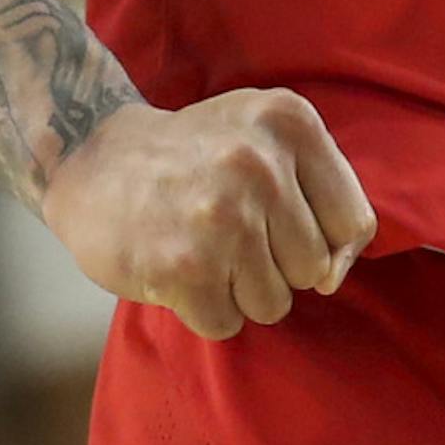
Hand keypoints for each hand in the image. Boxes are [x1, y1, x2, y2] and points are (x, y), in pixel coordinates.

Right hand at [43, 90, 375, 339]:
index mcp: (291, 122)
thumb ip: (321, 194)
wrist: (91, 158)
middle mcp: (261, 165)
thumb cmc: (194, 157)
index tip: (283, 230)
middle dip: (273, 265)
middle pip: (313, 270)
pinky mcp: (184, 267)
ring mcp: (222, 218)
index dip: (325, 243)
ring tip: (202, 248)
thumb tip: (335, 275)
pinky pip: (226, 323)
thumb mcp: (265, 137)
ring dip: (237, 290)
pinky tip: (178, 268)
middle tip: (225, 231)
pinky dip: (202, 309)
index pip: (354, 224)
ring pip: (273, 303)